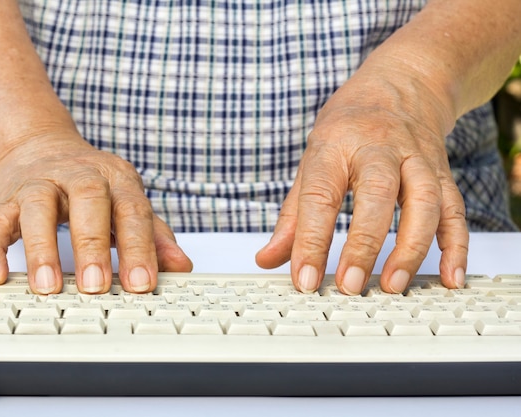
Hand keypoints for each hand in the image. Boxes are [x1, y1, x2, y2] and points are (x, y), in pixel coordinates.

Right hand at [0, 129, 192, 294]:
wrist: (42, 148)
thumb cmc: (93, 186)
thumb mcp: (127, 204)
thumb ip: (155, 235)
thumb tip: (182, 266)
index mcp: (116, 180)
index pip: (132, 211)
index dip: (139, 248)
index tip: (141, 284)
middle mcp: (79, 176)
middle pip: (88, 202)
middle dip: (92, 246)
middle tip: (96, 285)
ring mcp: (41, 184)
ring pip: (38, 208)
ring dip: (42, 248)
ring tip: (47, 287)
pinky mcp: (7, 197)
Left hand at [256, 65, 468, 294]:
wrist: (402, 83)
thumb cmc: (349, 127)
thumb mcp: (312, 160)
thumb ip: (292, 215)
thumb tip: (268, 258)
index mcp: (335, 145)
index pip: (319, 196)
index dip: (310, 241)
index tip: (305, 279)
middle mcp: (379, 149)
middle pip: (377, 194)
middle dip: (364, 243)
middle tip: (350, 284)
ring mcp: (416, 160)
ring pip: (424, 201)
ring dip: (412, 248)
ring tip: (393, 286)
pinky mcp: (443, 173)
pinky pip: (455, 210)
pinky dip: (456, 246)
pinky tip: (449, 277)